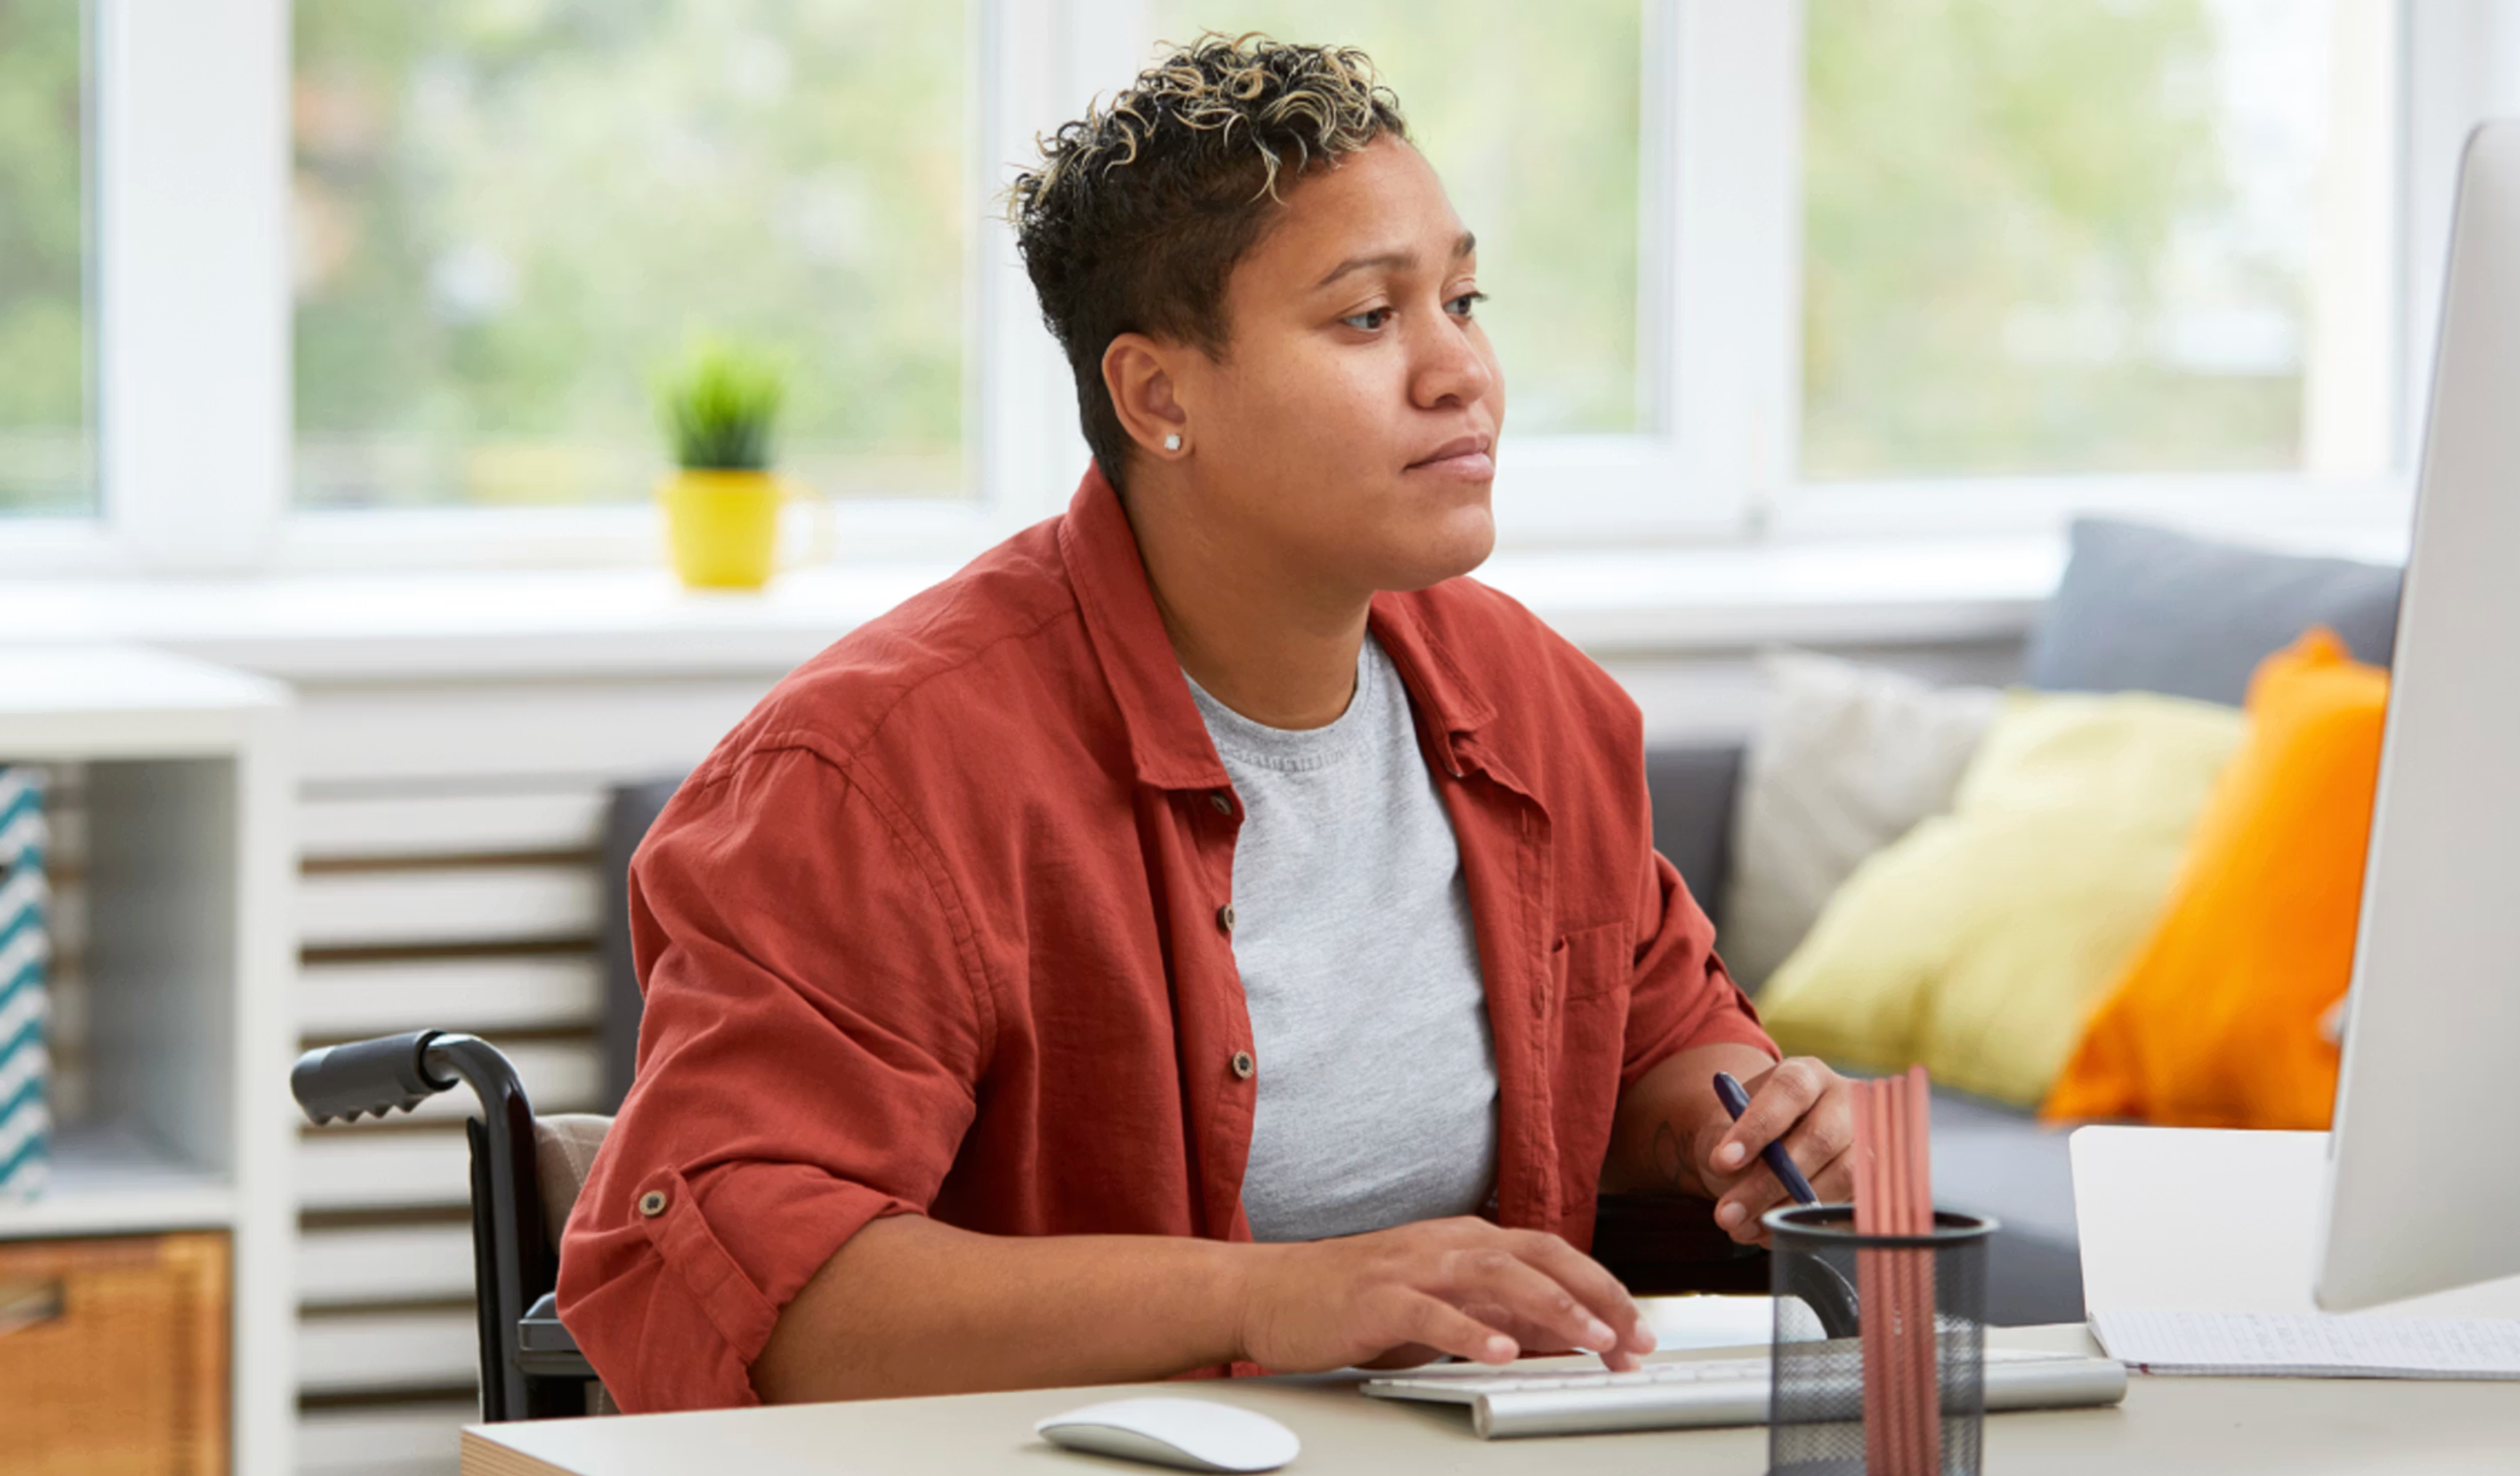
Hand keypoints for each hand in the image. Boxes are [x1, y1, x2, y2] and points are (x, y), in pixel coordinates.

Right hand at [1232, 1216, 1656, 1373]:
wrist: (1270, 1292)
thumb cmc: (1353, 1300)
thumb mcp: (1439, 1303)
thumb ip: (1497, 1313)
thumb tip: (1559, 1336)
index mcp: (1467, 1240)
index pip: (1552, 1256)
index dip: (1602, 1290)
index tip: (1637, 1330)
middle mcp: (1447, 1243)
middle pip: (1539, 1257)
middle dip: (1595, 1296)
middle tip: (1632, 1337)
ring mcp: (1412, 1266)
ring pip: (1497, 1276)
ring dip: (1552, 1309)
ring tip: (1590, 1339)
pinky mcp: (1378, 1297)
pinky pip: (1433, 1312)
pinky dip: (1471, 1332)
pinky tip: (1501, 1353)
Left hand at [1700, 1057, 1854, 1246]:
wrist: (1764, 1150)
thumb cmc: (1744, 1133)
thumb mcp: (1725, 1127)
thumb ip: (1725, 1142)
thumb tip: (1731, 1172)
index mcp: (1807, 1075)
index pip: (1790, 1090)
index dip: (1758, 1126)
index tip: (1724, 1161)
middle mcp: (1846, 1101)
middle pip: (1820, 1138)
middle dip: (1769, 1183)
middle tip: (1726, 1214)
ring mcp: (1868, 1140)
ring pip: (1843, 1176)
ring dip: (1790, 1209)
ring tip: (1743, 1229)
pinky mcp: (1875, 1180)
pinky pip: (1852, 1205)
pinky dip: (1811, 1225)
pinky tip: (1772, 1234)